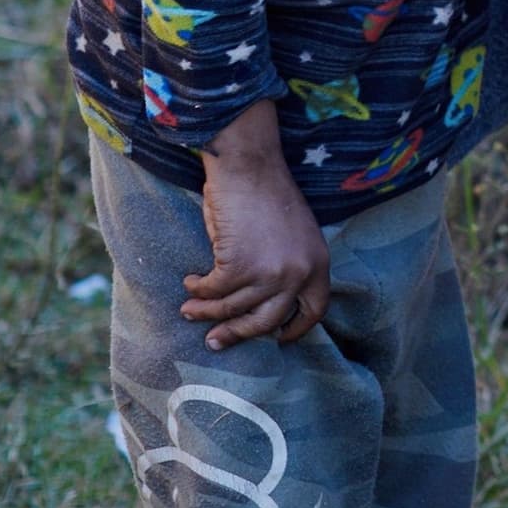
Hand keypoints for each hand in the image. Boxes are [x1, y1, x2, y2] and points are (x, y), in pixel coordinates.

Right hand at [183, 103, 330, 351]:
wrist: (250, 166)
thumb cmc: (267, 195)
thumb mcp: (294, 235)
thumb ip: (289, 266)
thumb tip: (260, 304)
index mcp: (319, 263)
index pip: (314, 309)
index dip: (297, 328)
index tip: (278, 339)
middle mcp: (299, 273)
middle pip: (267, 321)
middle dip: (238, 333)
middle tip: (215, 341)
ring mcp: (270, 273)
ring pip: (233, 308)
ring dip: (206, 312)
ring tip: (189, 310)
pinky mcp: (240, 267)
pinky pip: (213, 290)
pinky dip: (198, 289)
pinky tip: (190, 282)